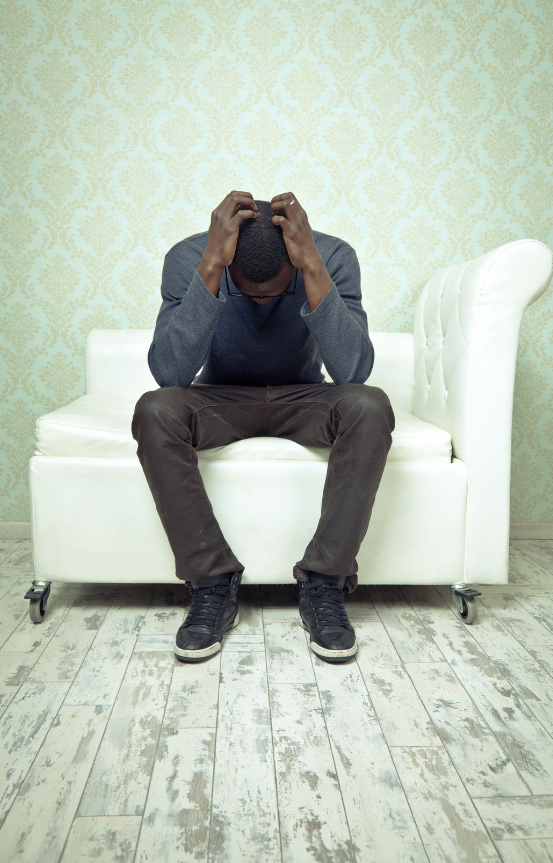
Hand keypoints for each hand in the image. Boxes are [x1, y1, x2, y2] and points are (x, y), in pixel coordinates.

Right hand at [199, 191, 256, 294]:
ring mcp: (223, 220)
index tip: (249, 203)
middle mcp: (218, 214)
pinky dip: (250, 213)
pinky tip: (254, 216)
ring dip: (249, 201)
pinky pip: (242, 214)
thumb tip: (234, 216)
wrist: (214, 258)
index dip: (242, 196)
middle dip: (247, 196)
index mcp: (216, 213)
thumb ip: (224, 221)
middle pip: (234, 195)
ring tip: (255, 208)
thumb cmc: (219, 246)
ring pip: (236, 200)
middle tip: (254, 204)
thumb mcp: (219, 229)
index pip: (230, 195)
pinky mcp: (230, 228)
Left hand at [271, 192, 331, 309]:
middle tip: (273, 210)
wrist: (310, 259)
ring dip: (275, 207)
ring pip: (285, 204)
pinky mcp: (291, 233)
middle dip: (276, 200)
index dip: (280, 197)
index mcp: (302, 214)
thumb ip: (296, 221)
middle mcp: (300, 216)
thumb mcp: (302, 229)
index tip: (276, 207)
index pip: (291, 195)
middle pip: (287, 196)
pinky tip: (274, 225)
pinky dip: (274, 219)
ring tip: (273, 216)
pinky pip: (281, 220)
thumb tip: (287, 216)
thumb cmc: (304, 246)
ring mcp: (296, 224)